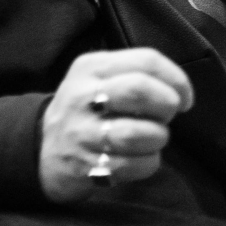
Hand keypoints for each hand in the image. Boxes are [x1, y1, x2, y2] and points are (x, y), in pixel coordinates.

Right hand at [39, 47, 194, 203]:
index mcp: (91, 67)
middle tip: (168, 115)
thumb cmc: (86, 108)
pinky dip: (148, 162)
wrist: (40, 148)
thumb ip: (137, 73)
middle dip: (167, 104)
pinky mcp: (83, 165)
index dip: (177, 79)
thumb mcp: (99, 76)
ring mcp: (80, 133)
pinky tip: (142, 157)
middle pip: (139, 90)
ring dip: (158, 137)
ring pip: (136, 133)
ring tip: (154, 138)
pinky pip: (130, 165)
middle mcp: (82, 96)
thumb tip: (180, 91)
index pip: (146, 60)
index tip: (185, 97)